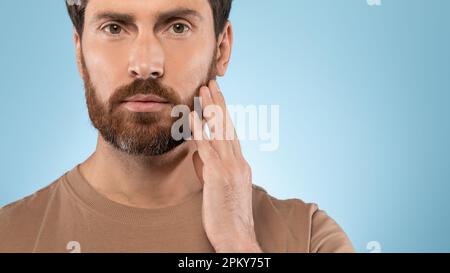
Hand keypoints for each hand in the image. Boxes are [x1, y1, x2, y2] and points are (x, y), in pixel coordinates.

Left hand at [188, 80, 262, 252]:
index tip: (216, 98)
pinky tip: (193, 115)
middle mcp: (239, 161)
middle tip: (211, 83)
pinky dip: (200, 129)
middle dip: (219, 103)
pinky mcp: (220, 175)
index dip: (223, 114)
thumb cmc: (227, 216)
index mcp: (241, 164)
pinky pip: (207, 148)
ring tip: (203, 89)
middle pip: (228, 126)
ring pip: (220, 131)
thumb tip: (198, 154)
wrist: (237, 236)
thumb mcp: (220, 188)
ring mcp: (231, 167)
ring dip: (211, 108)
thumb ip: (209, 169)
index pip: (231, 133)